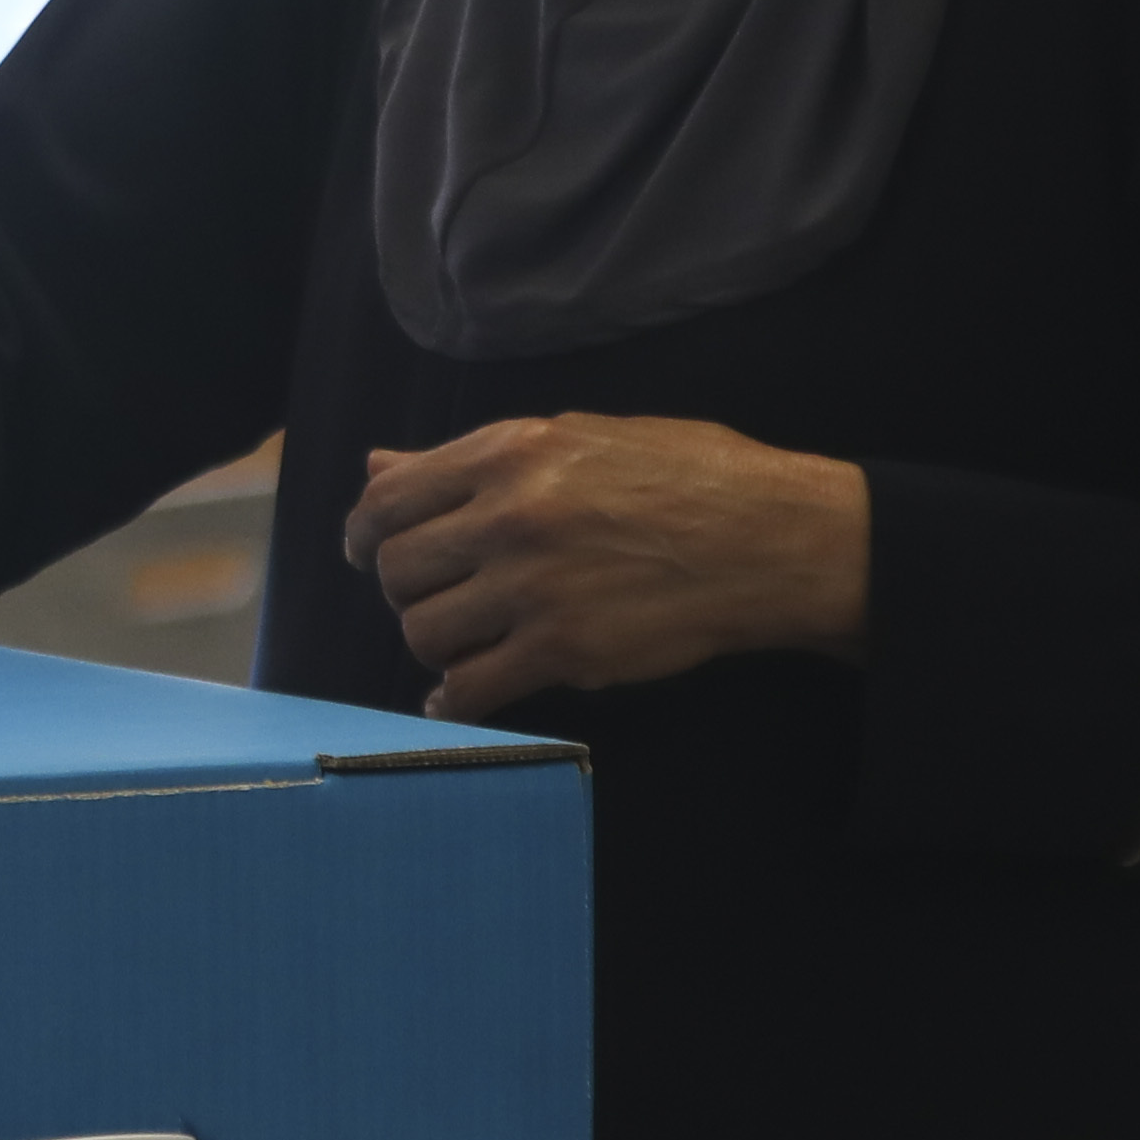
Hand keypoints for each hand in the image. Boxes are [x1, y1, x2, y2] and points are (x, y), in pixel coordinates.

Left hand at [344, 416, 872, 717]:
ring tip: (462, 643)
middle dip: (404, 591)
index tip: (370, 553)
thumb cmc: (689, 477)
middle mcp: (510, 515)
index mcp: (510, 452)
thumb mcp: (578, 438)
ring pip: (424, 632)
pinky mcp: (564, 650)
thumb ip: (473, 458)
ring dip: (433, 645)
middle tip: (431, 600)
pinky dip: (453, 702)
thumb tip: (379, 463)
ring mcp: (534, 586)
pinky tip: (459, 699)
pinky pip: (470, 689)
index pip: (389, 496)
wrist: (772, 539)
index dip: (366, 532)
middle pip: (398, 569)